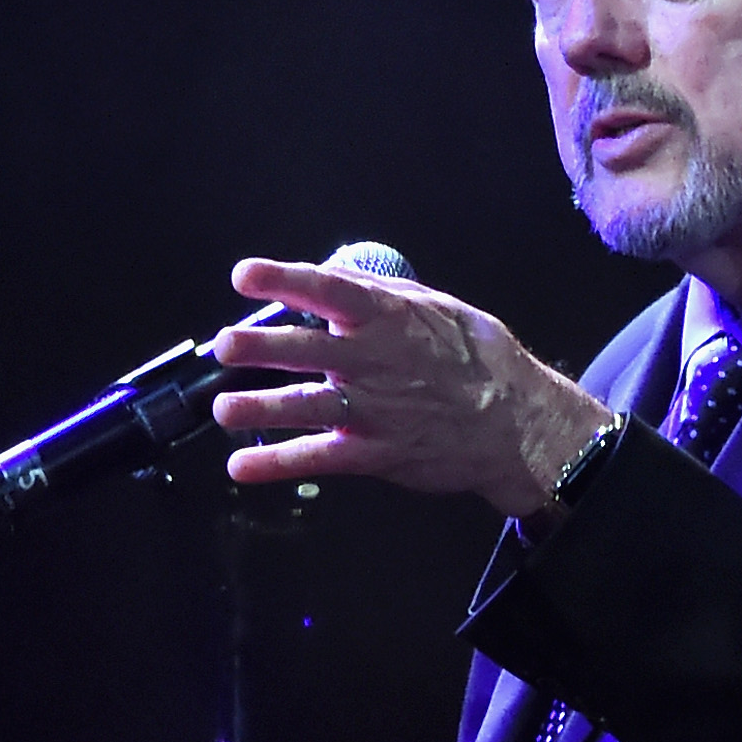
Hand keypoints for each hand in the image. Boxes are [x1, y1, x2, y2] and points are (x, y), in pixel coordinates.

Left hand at [206, 258, 610, 517]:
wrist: (518, 425)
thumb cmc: (480, 360)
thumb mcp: (439, 308)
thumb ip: (382, 293)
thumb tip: (332, 273)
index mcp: (389, 319)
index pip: (328, 291)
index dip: (284, 280)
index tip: (245, 275)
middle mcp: (374, 362)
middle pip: (306, 350)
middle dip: (260, 347)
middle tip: (224, 345)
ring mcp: (372, 411)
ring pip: (304, 407)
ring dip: (258, 409)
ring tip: (222, 409)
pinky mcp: (374, 454)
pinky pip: (317, 459)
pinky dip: (277, 465)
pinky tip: (241, 469)